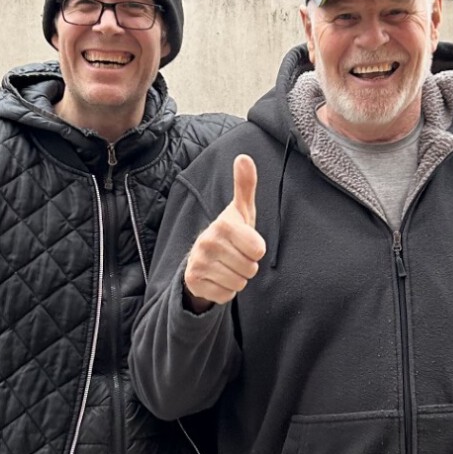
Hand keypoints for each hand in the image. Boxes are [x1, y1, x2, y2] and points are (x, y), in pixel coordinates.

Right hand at [183, 155, 266, 309]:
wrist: (201, 258)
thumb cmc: (229, 233)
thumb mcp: (240, 210)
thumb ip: (245, 185)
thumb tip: (244, 157)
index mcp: (223, 225)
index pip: (258, 250)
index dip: (256, 250)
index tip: (246, 243)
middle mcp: (206, 243)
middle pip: (250, 269)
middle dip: (247, 266)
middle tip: (235, 256)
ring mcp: (198, 263)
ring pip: (239, 283)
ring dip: (237, 279)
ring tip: (227, 266)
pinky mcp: (193, 283)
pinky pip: (226, 296)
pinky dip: (225, 291)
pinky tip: (217, 278)